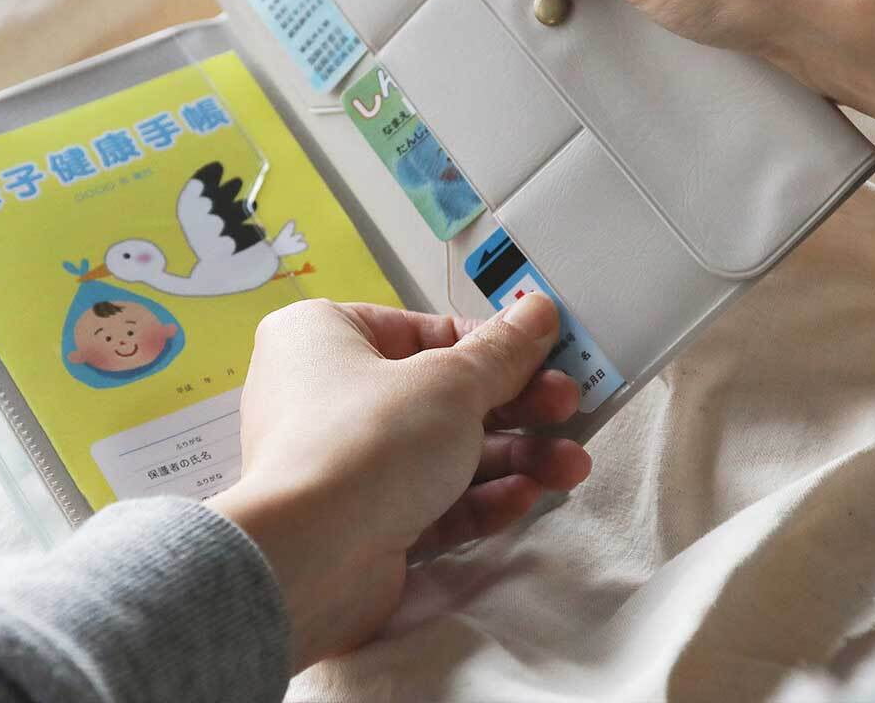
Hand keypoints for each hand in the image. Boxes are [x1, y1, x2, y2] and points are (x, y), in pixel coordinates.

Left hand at [211, 294, 589, 670]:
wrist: (306, 562)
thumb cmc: (356, 445)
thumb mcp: (449, 383)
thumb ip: (501, 352)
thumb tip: (535, 313)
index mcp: (324, 337)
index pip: (426, 331)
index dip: (493, 344)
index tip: (545, 352)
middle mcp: (325, 395)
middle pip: (440, 392)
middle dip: (514, 405)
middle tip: (565, 405)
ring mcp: (343, 461)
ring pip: (442, 449)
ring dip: (511, 456)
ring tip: (568, 464)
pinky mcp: (362, 519)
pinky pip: (430, 497)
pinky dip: (480, 496)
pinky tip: (525, 495)